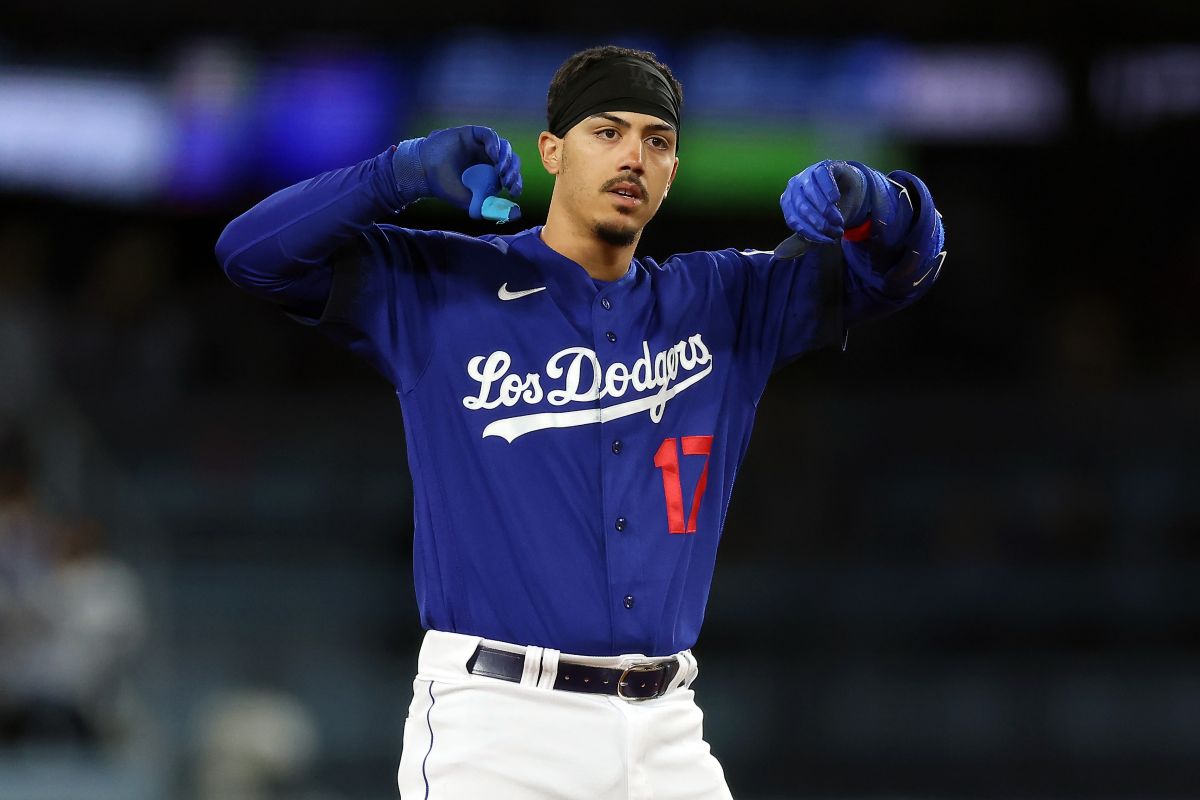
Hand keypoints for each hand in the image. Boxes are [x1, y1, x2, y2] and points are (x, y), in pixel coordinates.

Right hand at [392, 125, 522, 214]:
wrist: (425, 174)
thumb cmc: (446, 187)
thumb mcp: (472, 202)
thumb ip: (492, 208)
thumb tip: (516, 214)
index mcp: (490, 173)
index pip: (510, 175)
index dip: (515, 182)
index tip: (513, 193)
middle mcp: (488, 158)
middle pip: (510, 160)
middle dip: (513, 172)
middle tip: (508, 182)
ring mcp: (481, 145)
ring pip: (503, 147)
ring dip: (506, 159)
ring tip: (501, 171)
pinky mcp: (473, 133)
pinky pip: (490, 135)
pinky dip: (495, 144)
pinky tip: (494, 156)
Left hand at [780, 160, 850, 245]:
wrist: (851, 191)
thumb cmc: (830, 212)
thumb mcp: (817, 229)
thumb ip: (801, 242)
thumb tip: (778, 255)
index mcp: (788, 202)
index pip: (794, 220)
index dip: (810, 233)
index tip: (828, 242)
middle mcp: (794, 187)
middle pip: (802, 207)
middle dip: (820, 223)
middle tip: (836, 233)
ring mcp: (807, 174)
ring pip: (810, 192)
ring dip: (826, 210)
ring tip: (839, 221)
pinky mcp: (822, 166)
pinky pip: (822, 176)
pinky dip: (828, 189)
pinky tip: (836, 200)